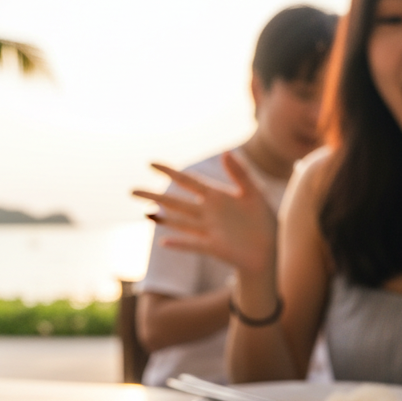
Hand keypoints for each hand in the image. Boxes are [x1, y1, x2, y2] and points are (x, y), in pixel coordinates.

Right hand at [132, 152, 276, 275]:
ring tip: (144, 213)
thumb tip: (225, 152)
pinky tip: (164, 242)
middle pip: (175, 202)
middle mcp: (207, 212)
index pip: (188, 181)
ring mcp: (208, 230)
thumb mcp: (255, 193)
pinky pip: (193, 245)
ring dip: (162, 218)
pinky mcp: (213, 247)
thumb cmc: (263, 219)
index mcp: (215, 196)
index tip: (150, 163)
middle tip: (131, 191)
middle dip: (154, 196)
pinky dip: (180, 243)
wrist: (270, 248)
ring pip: (179, 222)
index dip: (169, 171)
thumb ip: (240, 173)